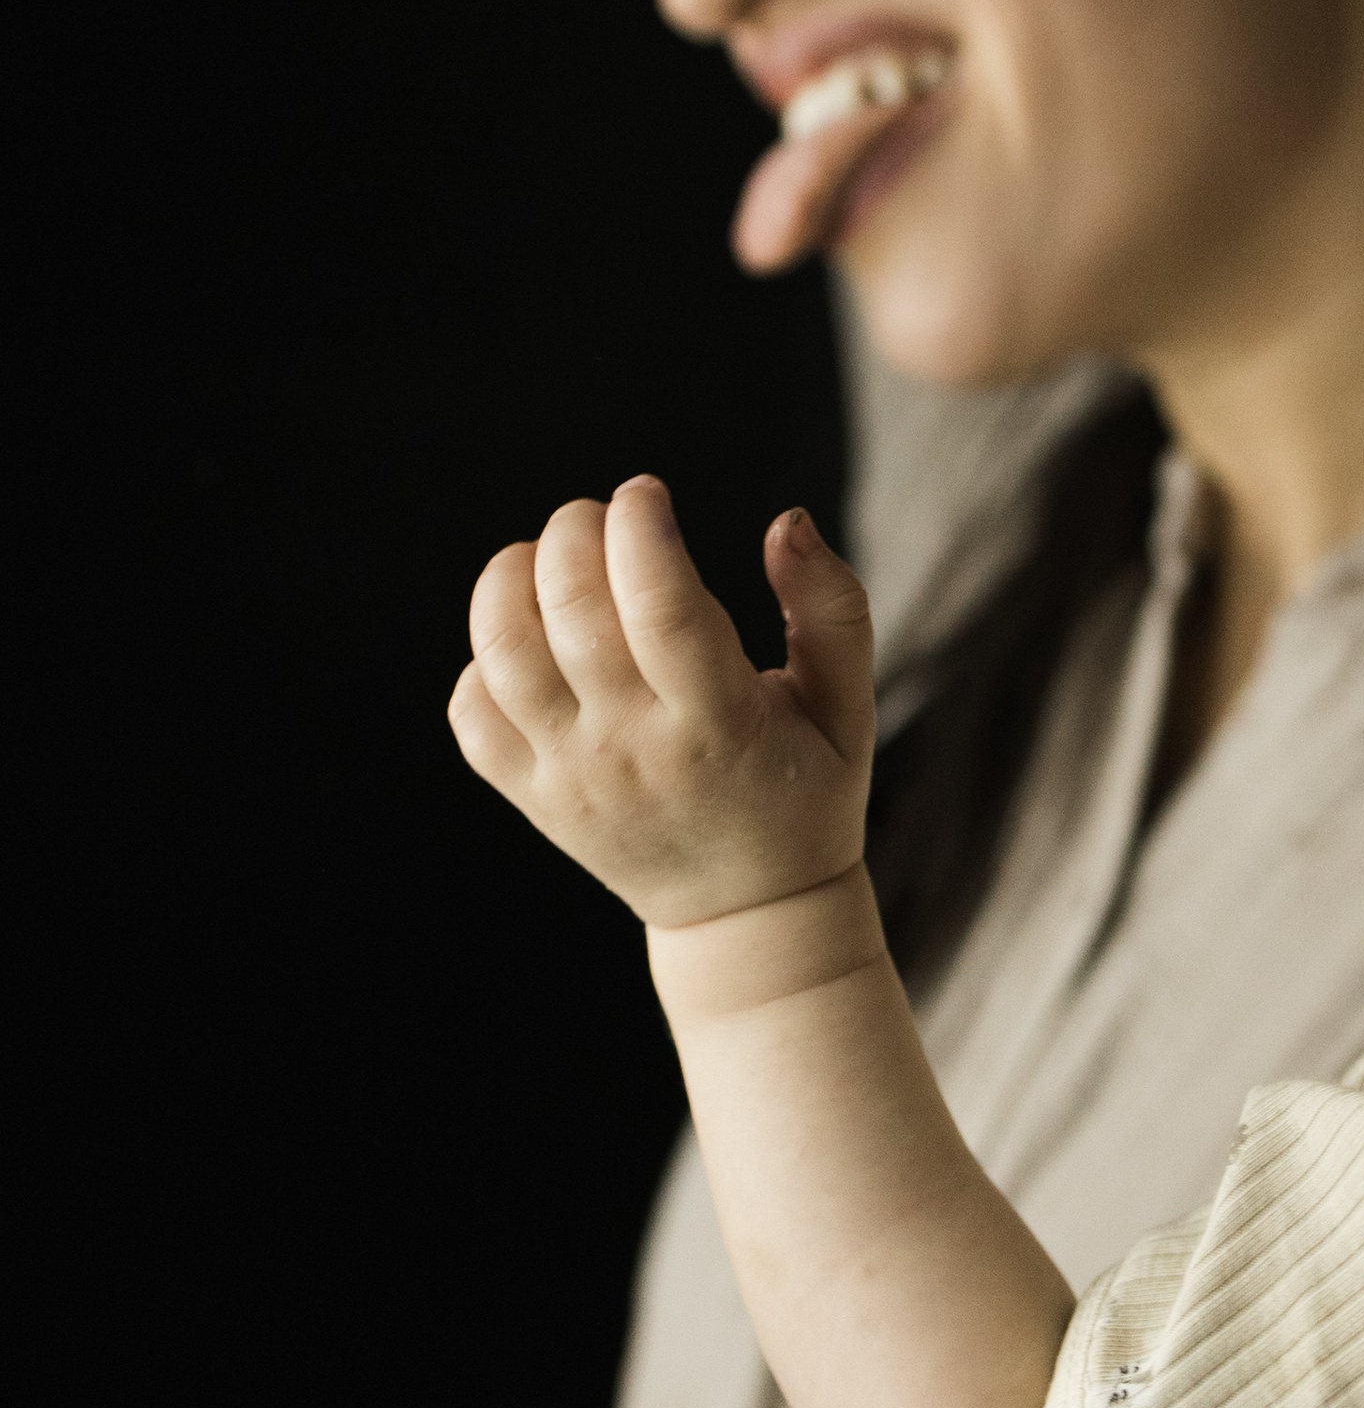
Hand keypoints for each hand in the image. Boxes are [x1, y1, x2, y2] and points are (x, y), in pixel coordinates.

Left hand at [449, 481, 873, 930]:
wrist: (746, 914)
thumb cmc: (805, 791)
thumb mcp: (848, 707)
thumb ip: (832, 608)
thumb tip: (785, 520)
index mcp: (720, 725)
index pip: (663, 608)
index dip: (642, 530)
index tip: (647, 493)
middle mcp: (635, 752)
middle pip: (573, 614)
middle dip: (576, 533)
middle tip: (603, 517)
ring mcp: (572, 778)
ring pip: (503, 654)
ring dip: (510, 579)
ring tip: (548, 559)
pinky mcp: (531, 797)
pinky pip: (470, 711)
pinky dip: (483, 655)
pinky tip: (533, 638)